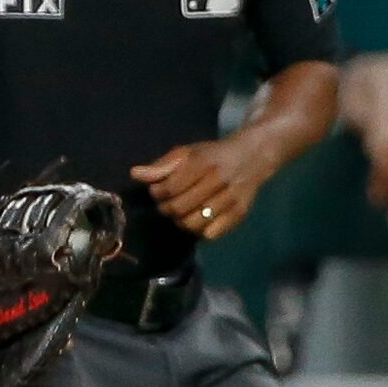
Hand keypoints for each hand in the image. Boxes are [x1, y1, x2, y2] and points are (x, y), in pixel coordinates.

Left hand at [130, 138, 274, 240]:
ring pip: (192, 223)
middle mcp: (218, 181)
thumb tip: (135, 174)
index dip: (156, 193)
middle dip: (166, 208)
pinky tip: (198, 219)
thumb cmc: (213, 155)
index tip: (158, 191)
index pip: (168, 189)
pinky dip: (199, 230)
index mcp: (202, 163)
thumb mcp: (187, 153)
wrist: (252, 157)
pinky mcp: (239, 213)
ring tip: (182, 212)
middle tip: (168, 204)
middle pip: (178, 208)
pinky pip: (210, 233)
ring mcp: (230, 199)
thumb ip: (161, 165)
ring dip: (180, 221)